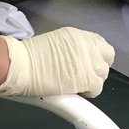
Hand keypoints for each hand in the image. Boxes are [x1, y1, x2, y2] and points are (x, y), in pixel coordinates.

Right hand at [0, 28, 114, 98]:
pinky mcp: (88, 80)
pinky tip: (76, 92)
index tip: (89, 64)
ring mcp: (89, 62)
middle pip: (107, 59)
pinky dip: (88, 93)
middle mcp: (88, 46)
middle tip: (84, 75)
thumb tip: (74, 60)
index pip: (101, 45)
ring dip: (92, 81)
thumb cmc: (29, 56)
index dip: (96, 56)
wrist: (22, 65)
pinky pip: (97, 89)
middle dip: (98, 68)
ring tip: (77, 85)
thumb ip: (70, 49)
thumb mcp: (56, 43)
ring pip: (103, 75)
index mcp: (79, 36)